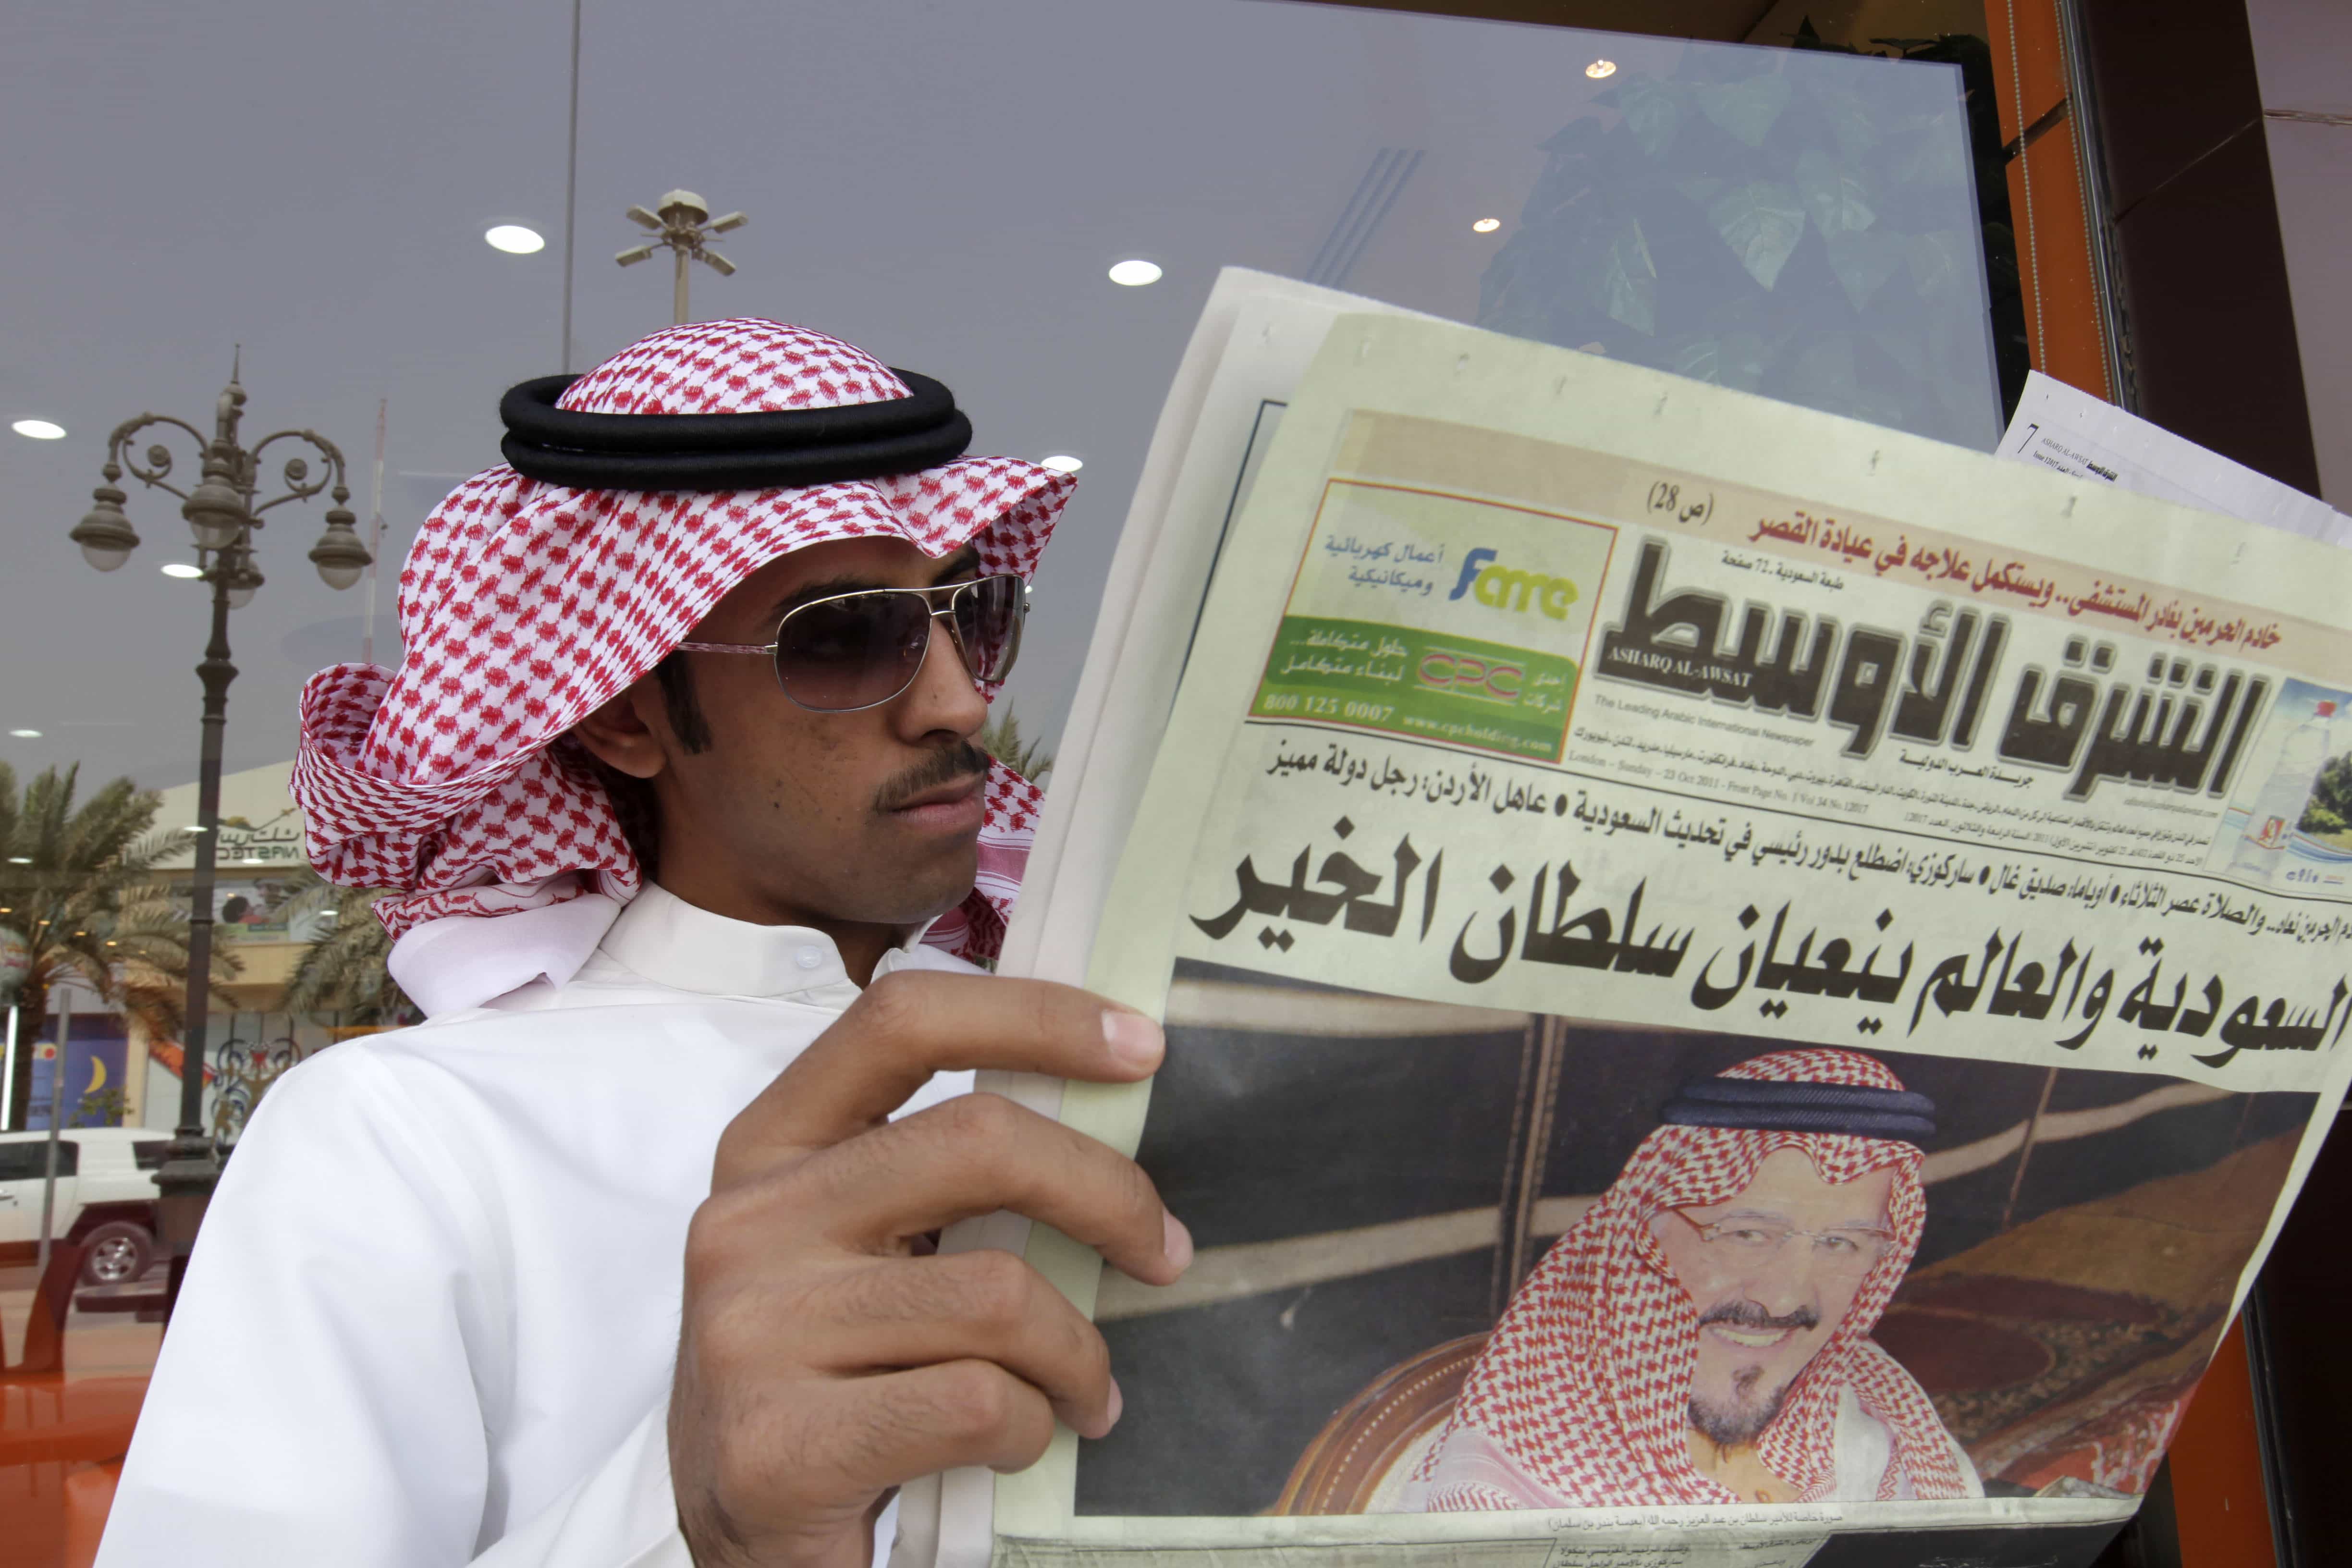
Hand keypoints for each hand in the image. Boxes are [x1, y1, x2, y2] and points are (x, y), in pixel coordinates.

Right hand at [668, 971, 1190, 1567]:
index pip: (901, 1021)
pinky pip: (979, 1404)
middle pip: (979, 1142)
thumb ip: (938, 1176)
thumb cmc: (832, 1378)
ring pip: (999, 1295)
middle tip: (1164, 1252)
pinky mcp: (777, 1445)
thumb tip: (1109, 1109)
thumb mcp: (860, 1250)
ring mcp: (751, 1332)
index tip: (1141, 1046)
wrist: (739, 1544)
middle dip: (1109, 1195)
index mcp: (769, 1147)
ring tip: (1085, 1393)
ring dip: (1079, 1355)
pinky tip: (1024, 1443)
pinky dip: (1035, 1429)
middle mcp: (745, 1221)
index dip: (1034, 1015)